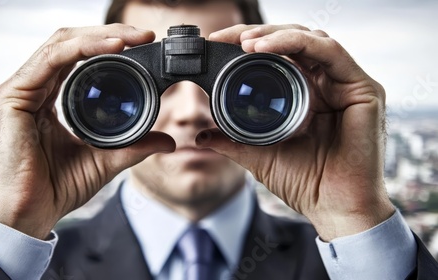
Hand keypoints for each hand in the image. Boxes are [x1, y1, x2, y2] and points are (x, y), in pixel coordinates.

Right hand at [0, 24, 174, 238]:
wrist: (32, 213)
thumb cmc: (59, 187)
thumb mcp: (107, 159)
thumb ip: (135, 146)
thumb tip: (168, 140)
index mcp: (49, 98)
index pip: (78, 58)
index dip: (109, 46)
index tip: (144, 46)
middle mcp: (33, 88)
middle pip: (71, 44)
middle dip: (110, 35)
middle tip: (143, 35)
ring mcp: (20, 90)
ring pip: (61, 44)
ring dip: (100, 36)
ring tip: (133, 38)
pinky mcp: (11, 96)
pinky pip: (50, 60)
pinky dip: (82, 49)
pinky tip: (112, 48)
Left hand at [199, 24, 394, 240]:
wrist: (334, 209)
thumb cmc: (305, 182)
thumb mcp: (259, 155)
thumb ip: (233, 141)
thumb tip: (201, 136)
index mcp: (308, 96)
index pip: (279, 57)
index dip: (250, 45)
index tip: (219, 43)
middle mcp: (328, 85)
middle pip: (294, 42)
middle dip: (259, 34)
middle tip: (228, 38)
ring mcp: (346, 85)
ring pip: (311, 39)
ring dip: (275, 35)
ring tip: (245, 42)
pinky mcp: (364, 89)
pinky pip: (331, 52)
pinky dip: (298, 44)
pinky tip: (267, 48)